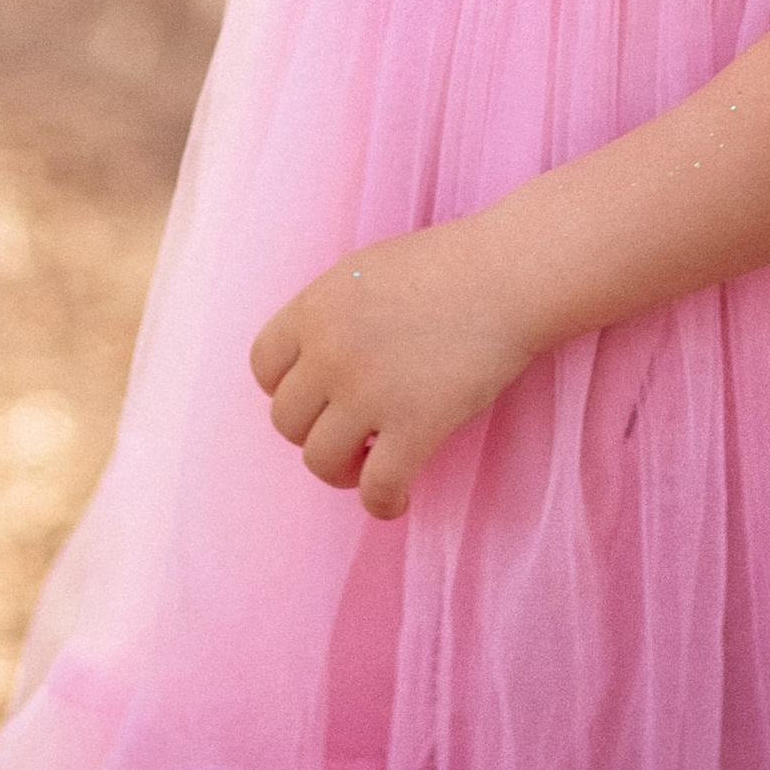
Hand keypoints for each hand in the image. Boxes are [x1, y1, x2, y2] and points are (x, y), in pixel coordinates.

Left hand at [249, 213, 538, 521]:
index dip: (287, 388)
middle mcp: (330, 350)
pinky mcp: (415, 425)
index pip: (263, 367)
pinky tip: (400, 497)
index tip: (318, 398)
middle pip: (285, 420)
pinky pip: (376, 488)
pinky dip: (383, 503)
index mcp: (316, 307)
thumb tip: (310, 369)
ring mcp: (369, 390)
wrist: (506, 275)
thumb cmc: (445, 267)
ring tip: (372, 464)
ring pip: (319, 461)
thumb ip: (329, 317)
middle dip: (315, 432)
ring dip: (343, 471)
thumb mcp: (364, 274)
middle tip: (352, 433)